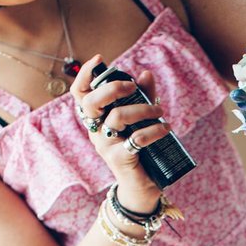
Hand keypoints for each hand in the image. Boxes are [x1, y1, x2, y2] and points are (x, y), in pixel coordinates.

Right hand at [69, 54, 168, 210]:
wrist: (143, 186)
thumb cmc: (141, 150)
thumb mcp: (141, 120)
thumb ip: (143, 97)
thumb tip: (146, 74)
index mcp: (96, 119)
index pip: (80, 94)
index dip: (84, 75)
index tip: (99, 59)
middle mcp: (95, 131)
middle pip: (90, 102)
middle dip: (112, 88)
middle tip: (133, 87)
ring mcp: (105, 146)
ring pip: (116, 118)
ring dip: (142, 109)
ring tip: (160, 110)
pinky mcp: (119, 159)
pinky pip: (135, 139)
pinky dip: (152, 131)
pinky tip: (165, 128)